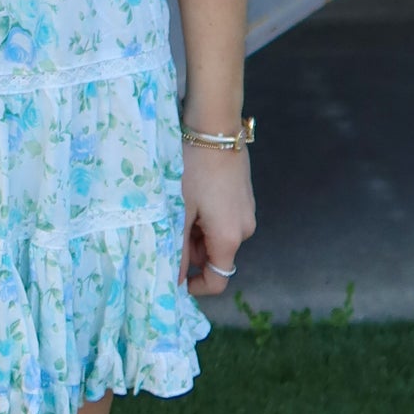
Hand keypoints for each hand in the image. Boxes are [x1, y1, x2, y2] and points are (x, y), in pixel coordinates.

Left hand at [181, 143, 254, 297]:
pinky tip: (190, 194)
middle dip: (191, 249)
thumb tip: (174, 280)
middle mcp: (244, 229)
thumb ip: (178, 248)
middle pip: (215, 255)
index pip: (218, 280)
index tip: (175, 277)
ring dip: (196, 230)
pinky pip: (222, 218)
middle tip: (168, 224)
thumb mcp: (179, 211)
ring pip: (216, 235)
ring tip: (178, 204)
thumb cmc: (193, 169)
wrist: (214, 127)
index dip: (196, 286)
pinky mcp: (243, 196)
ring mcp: (246, 211)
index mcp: (229, 237)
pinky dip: (205, 216)